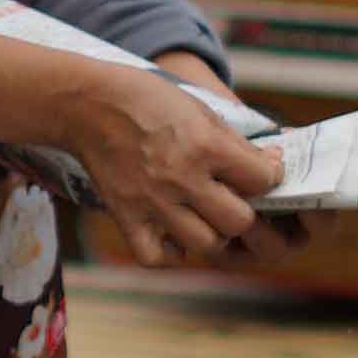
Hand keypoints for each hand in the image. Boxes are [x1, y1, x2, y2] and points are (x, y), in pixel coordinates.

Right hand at [68, 64, 278, 266]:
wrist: (88, 104)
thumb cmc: (147, 100)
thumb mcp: (200, 109)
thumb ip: (234, 143)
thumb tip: (270, 167)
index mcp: (205, 146)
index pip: (262, 180)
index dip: (268, 177)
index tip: (259, 173)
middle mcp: (181, 178)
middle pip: (239, 222)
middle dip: (243, 211)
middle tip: (232, 200)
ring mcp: (152, 202)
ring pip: (205, 244)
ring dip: (211, 234)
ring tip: (204, 217)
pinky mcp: (126, 216)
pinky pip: (157, 258)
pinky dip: (170, 252)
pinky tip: (173, 233)